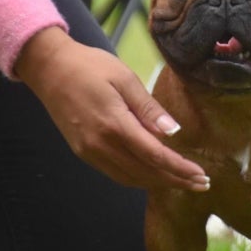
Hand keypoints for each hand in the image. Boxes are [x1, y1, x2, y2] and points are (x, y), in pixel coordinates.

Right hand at [14, 27, 209, 191]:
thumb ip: (149, 108)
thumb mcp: (124, 78)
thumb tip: (173, 131)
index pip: (155, 156)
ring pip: (130, 178)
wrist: (49, 68)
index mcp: (114, 124)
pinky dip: (137, 178)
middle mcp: (100, 144)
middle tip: (201, 184)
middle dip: (175, 181)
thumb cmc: (89, 66)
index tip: (202, 176)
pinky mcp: (83, 152)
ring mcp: (89, 151)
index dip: (181, 169)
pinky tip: (152, 174)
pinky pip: (115, 173)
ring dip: (158, 183)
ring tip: (182, 181)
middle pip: (145, 173)